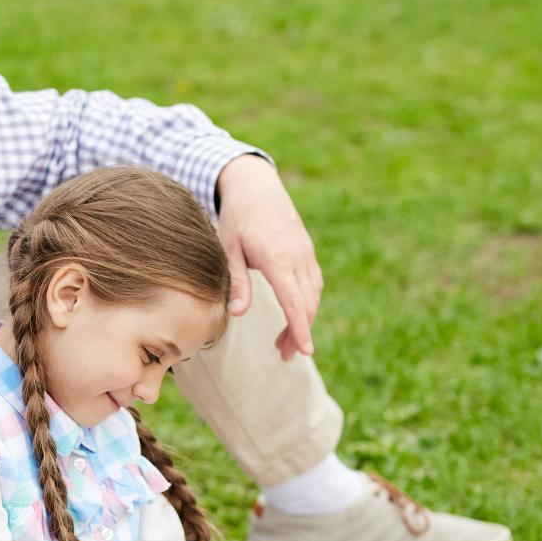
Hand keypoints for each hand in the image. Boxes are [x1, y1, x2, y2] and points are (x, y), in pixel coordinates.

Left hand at [215, 154, 323, 360]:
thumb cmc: (237, 217)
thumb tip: (238, 313)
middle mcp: (297, 257)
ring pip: (313, 295)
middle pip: (307, 304)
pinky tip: (294, 315)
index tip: (306, 351)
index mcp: (277, 258)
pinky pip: (313, 284)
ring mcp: (305, 254)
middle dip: (299, 333)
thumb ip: (237, 281)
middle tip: (284, 355)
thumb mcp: (228, 247)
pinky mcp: (307, 252)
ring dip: (303, 321)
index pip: (294, 301)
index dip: (300, 328)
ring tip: (285, 343)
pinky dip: (306, 304)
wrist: (257, 185)